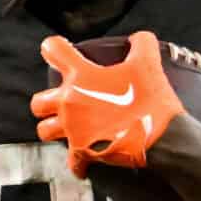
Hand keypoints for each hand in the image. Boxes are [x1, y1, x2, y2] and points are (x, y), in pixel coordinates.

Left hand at [31, 30, 182, 173]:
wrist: (162, 138)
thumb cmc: (151, 100)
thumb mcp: (149, 63)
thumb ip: (142, 44)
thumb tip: (140, 38)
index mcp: (81, 76)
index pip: (53, 51)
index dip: (54, 48)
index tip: (57, 51)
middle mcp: (70, 102)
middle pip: (38, 102)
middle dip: (46, 101)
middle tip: (61, 101)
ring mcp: (73, 129)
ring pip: (44, 131)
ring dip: (53, 128)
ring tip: (66, 129)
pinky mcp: (82, 153)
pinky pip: (70, 161)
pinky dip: (77, 161)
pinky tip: (84, 160)